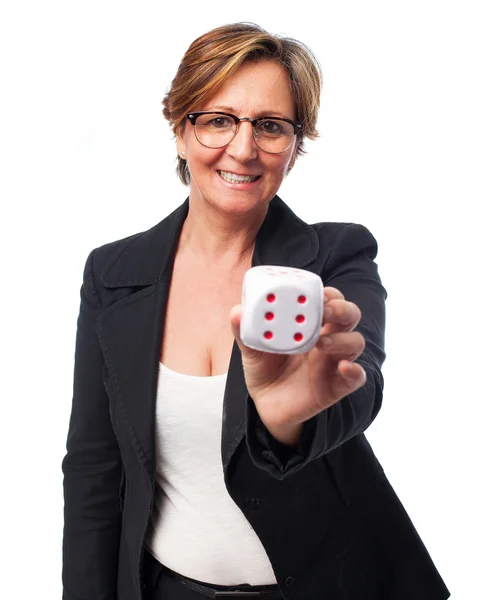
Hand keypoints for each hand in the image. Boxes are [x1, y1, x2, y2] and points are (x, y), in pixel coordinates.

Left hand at [229, 286, 366, 440]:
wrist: (265, 404)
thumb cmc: (264, 368)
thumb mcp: (252, 347)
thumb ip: (245, 330)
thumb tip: (237, 311)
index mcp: (310, 323)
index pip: (330, 300)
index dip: (329, 293)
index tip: (317, 292)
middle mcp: (327, 338)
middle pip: (349, 315)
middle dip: (342, 308)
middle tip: (325, 311)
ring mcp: (334, 361)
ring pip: (355, 342)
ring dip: (343, 338)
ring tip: (320, 342)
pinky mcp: (337, 385)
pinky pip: (357, 377)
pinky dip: (355, 371)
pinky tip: (344, 367)